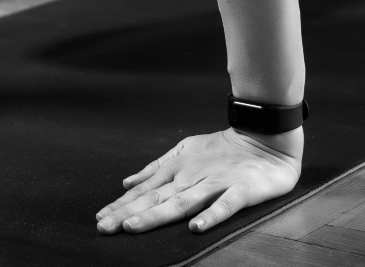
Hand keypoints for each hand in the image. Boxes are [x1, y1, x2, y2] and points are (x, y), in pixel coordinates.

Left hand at [96, 128, 300, 233]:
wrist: (264, 136)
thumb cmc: (223, 148)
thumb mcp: (184, 151)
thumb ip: (156, 167)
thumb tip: (127, 182)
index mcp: (178, 169)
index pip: (145, 190)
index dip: (121, 204)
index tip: (99, 219)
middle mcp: (192, 176)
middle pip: (156, 198)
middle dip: (127, 213)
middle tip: (104, 227)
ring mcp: (216, 183)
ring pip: (182, 202)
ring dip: (156, 215)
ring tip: (133, 227)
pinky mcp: (241, 189)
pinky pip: (225, 205)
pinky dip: (211, 216)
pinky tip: (196, 228)